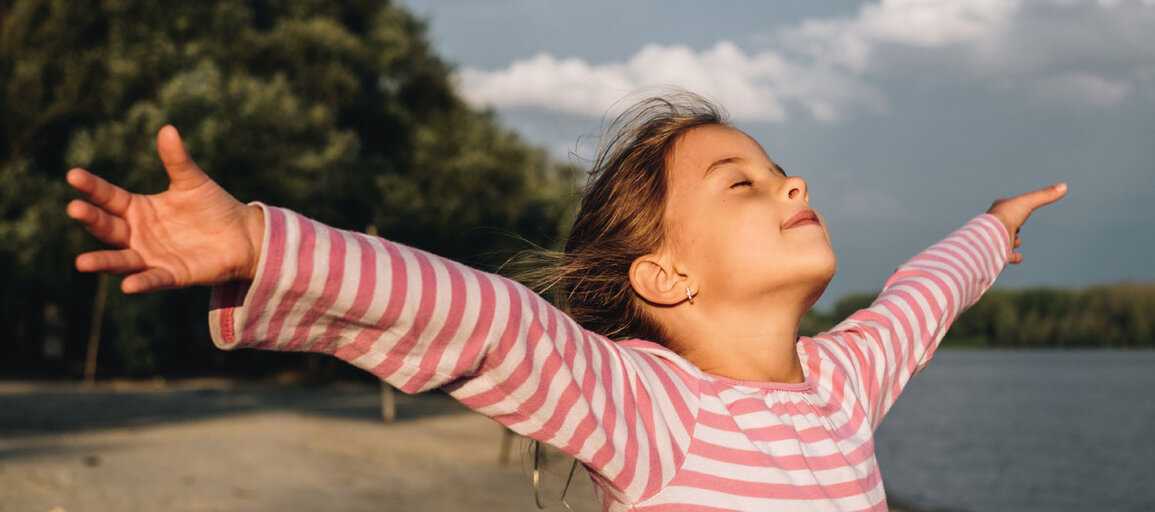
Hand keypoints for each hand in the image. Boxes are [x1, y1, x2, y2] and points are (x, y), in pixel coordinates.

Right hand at [67, 126, 264, 292]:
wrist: (243, 235)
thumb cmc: (213, 207)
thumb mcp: (192, 181)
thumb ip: (177, 160)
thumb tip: (168, 128)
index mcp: (137, 209)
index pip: (108, 197)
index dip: (91, 187)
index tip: (73, 174)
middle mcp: (137, 234)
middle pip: (107, 227)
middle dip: (91, 219)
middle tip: (74, 209)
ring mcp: (152, 256)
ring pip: (121, 260)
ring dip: (103, 262)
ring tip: (81, 262)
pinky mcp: (172, 274)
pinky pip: (153, 279)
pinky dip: (142, 282)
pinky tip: (129, 285)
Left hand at [986, 182, 1066, 263]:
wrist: (992, 236)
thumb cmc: (1007, 215)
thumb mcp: (1028, 202)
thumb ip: (1045, 195)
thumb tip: (1064, 186)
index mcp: (1000, 211)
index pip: (1007, 207)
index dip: (1013, 207)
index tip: (1017, 206)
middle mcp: (996, 225)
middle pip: (1006, 224)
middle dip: (1013, 225)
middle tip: (1017, 226)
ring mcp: (998, 240)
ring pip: (1006, 240)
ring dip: (1013, 241)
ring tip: (1017, 241)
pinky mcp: (1000, 254)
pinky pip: (1007, 257)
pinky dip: (1014, 257)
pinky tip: (1019, 257)